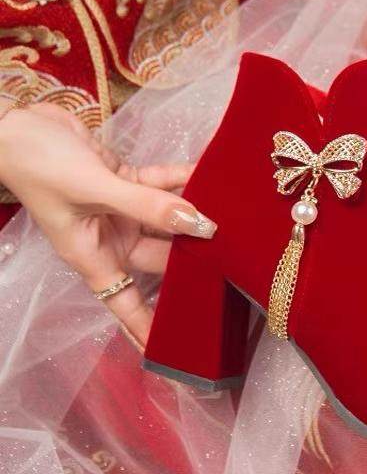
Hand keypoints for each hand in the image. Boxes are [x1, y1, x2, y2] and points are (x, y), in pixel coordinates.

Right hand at [0, 103, 215, 350]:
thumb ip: (148, 206)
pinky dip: (185, 179)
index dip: (149, 327)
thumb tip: (198, 222)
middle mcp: (111, 238)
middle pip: (161, 258)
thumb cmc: (40, 167)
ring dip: (195, 214)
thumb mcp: (94, 190)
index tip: (180, 348)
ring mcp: (122, 209)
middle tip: (238, 260)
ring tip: (238, 217)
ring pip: (168, 219)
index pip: (126, 303)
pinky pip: (163, 184)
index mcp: (93, 255)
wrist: (20, 125)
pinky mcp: (128, 180)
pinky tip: (213, 174)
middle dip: (193, 259)